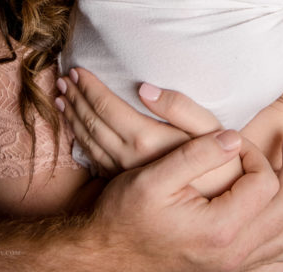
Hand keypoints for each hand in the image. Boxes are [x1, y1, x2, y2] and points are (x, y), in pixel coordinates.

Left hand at [56, 68, 219, 175]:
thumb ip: (179, 106)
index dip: (89, 87)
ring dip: (72, 115)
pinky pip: (91, 158)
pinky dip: (78, 138)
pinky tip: (73, 127)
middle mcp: (129, 158)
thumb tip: (144, 88)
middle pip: (91, 121)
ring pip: (87, 140)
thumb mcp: (210, 129)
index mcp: (147, 140)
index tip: (76, 70)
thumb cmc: (220, 161)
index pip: (107, 107)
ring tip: (62, 96)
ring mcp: (123, 173)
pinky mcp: (123, 183)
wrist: (219, 211)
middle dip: (75, 97)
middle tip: (63, 78)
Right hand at [93, 130, 282, 269]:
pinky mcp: (227, 267)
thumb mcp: (154, 177)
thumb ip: (197, 154)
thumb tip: (234, 137)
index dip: (257, 154)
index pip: (264, 184)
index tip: (235, 138)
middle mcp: (234, 251)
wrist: (105, 255)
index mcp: (221, 227)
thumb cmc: (124, 214)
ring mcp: (233, 263)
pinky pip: (274, 258)